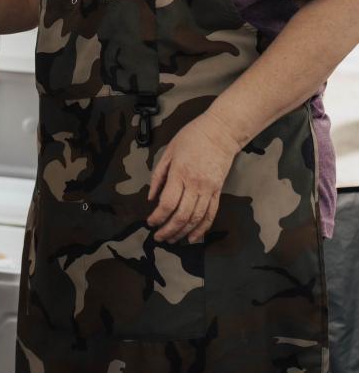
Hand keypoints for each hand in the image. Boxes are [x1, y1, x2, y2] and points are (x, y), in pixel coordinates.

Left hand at [147, 111, 239, 243]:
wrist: (221, 132)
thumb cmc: (192, 137)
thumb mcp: (169, 151)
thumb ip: (158, 175)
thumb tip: (151, 198)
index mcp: (180, 173)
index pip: (168, 203)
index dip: (158, 217)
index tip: (150, 223)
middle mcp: (195, 184)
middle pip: (181, 215)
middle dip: (168, 230)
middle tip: (159, 237)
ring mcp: (208, 189)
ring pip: (196, 219)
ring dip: (183, 232)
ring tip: (173, 239)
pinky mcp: (218, 191)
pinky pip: (210, 214)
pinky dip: (202, 229)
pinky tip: (193, 237)